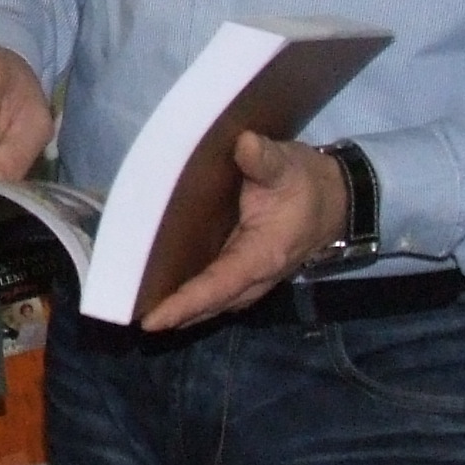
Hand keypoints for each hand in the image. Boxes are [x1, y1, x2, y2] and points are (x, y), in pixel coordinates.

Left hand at [139, 134, 348, 332]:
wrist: (334, 199)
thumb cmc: (305, 183)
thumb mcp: (286, 165)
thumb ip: (264, 159)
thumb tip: (244, 144)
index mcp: (262, 255)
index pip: (218, 286)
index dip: (185, 303)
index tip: (152, 320)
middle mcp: (256, 277)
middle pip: (210, 304)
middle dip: (175, 315)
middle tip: (131, 317)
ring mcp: (253, 281)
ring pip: (213, 305)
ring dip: (182, 313)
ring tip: (140, 312)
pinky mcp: (247, 274)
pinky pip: (217, 294)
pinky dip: (193, 301)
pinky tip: (166, 296)